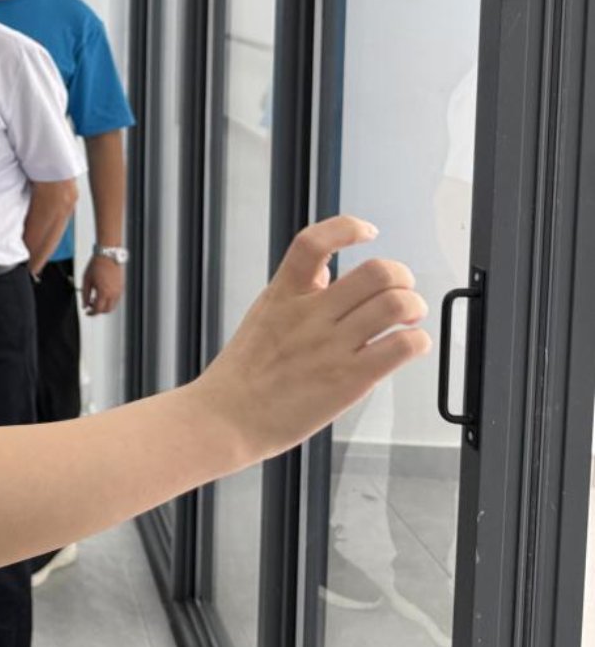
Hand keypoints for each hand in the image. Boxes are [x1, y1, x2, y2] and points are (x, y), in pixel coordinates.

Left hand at [82, 255, 124, 314]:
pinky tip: (102, 293)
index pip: (98, 310)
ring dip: (104, 305)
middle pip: (107, 310)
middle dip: (98, 310)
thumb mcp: (86, 280)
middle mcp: (113, 293)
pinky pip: (116, 298)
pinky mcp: (121, 286)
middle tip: (90, 305)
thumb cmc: (97, 265)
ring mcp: (119, 290)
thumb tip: (84, 305)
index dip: (91, 313)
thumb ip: (85, 295)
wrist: (107, 255)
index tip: (87, 312)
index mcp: (104, 292)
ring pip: (113, 305)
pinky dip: (110, 300)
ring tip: (96, 297)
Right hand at [189, 216, 430, 465]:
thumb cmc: (243, 375)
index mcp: (283, 295)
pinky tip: (408, 346)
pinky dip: (417, 341)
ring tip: (409, 318)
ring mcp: (331, 346)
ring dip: (414, 306)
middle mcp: (310, 315)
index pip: (314, 243)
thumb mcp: (263, 316)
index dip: (347, 228)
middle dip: (400, 277)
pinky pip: (402, 347)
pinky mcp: (350, 379)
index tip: (366, 232)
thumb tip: (328, 273)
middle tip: (400, 290)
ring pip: (396, 304)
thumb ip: (296, 292)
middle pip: (376, 272)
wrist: (227, 418)